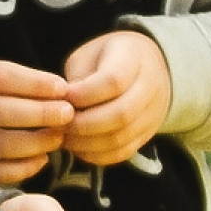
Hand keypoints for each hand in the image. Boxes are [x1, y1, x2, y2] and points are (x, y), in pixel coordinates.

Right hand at [0, 57, 71, 184]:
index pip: (3, 78)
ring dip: (38, 143)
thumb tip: (58, 91)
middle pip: (4, 113)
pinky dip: (24, 168)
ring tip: (58, 137)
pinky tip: (40, 159)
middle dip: (43, 114)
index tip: (63, 89)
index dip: (37, 85)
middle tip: (68, 115)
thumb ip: (8, 78)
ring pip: (3, 146)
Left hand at [61, 31, 171, 166]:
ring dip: (86, 143)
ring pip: (121, 137)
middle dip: (82, 123)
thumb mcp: (89, 55)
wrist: (145, 67)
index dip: (84, 94)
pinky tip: (78, 148)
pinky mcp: (146, 135)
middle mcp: (150, 87)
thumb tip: (62, 107)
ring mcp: (152, 114)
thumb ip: (78, 78)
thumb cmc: (106, 58)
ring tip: (64, 137)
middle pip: (120, 114)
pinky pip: (123, 152)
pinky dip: (97, 155)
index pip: (113, 81)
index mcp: (134, 58)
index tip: (63, 96)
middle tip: (58, 123)